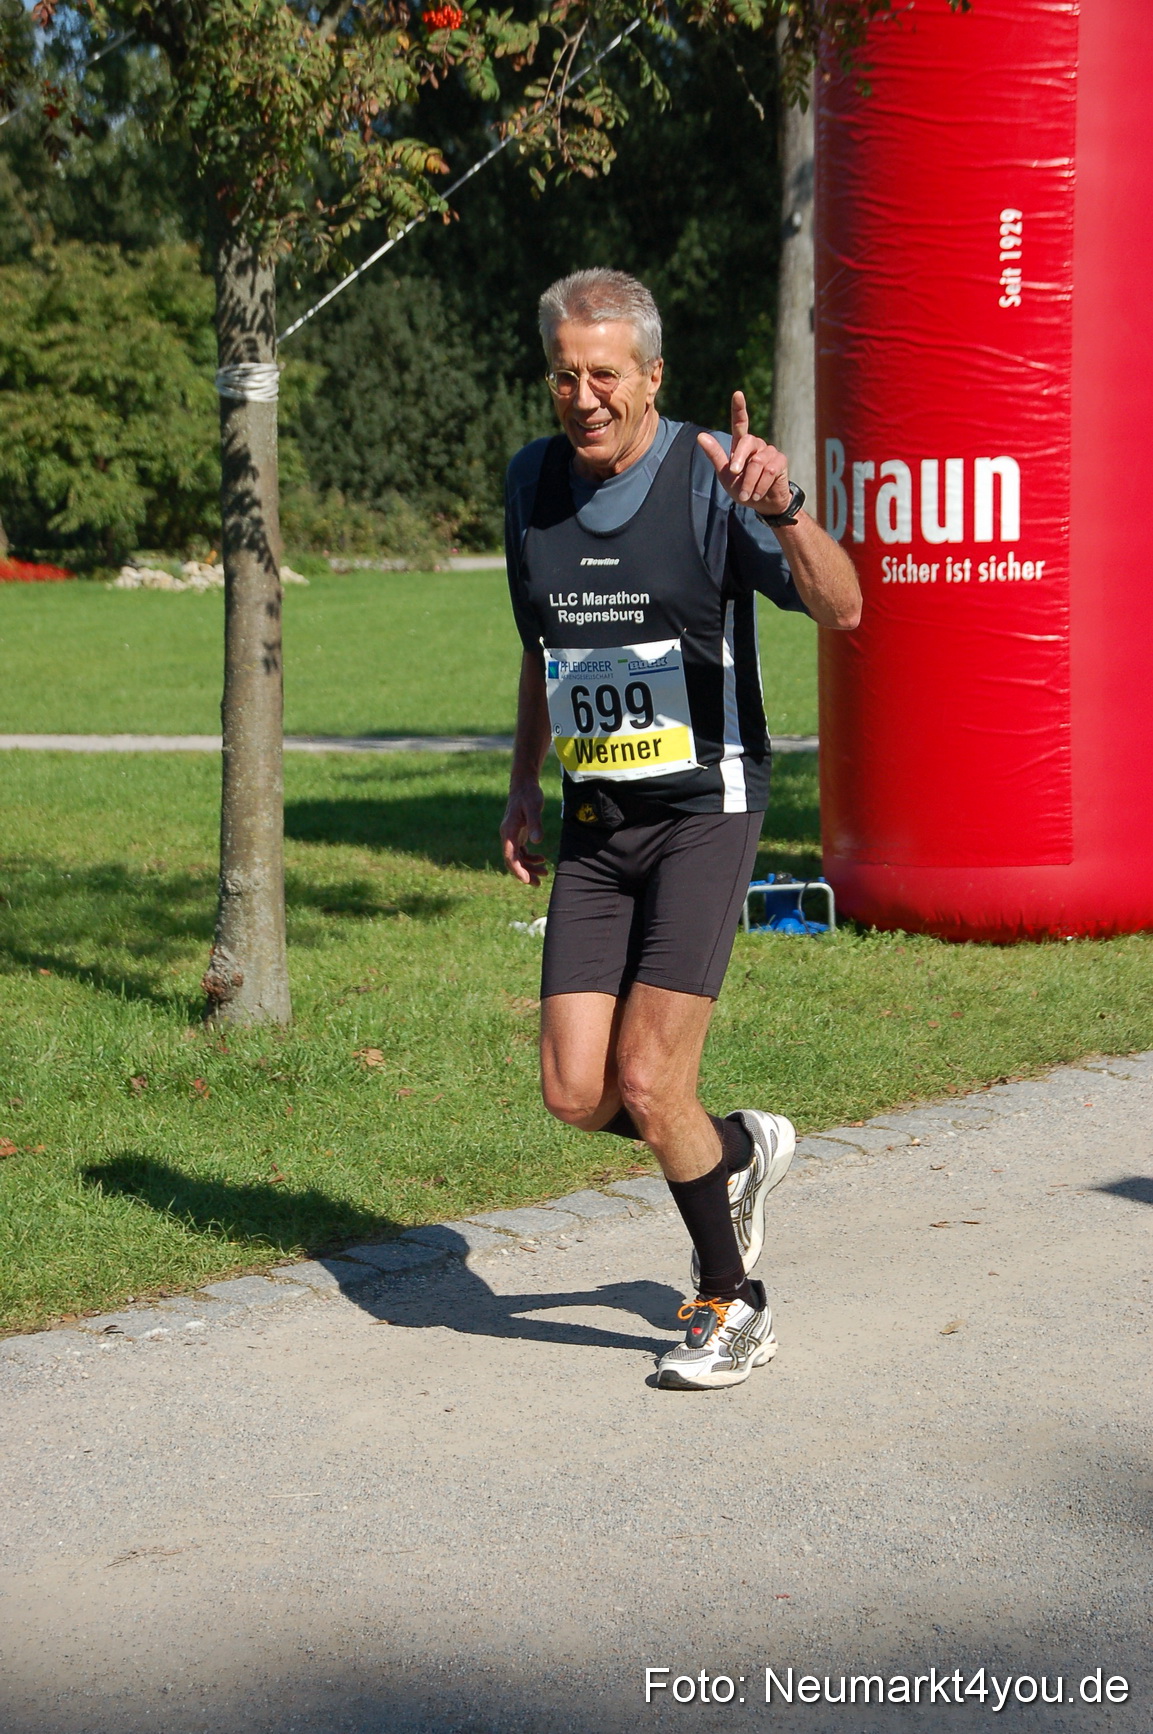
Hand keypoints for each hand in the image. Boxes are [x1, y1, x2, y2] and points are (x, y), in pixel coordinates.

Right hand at [501, 781, 548, 886]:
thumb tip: (538, 841)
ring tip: (545, 873)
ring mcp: (512, 835)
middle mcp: (507, 836)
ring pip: (518, 857)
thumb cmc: (529, 795)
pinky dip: (530, 857)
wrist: (524, 785)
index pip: (510, 856)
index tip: (527, 880)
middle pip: (513, 860)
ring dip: (529, 866)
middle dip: (525, 873)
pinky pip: (521, 851)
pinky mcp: (517, 833)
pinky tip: (542, 859)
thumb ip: (535, 824)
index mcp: (508, 832)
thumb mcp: (534, 808)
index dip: (517, 870)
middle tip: (538, 884)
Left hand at [697, 391, 791, 515]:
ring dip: (749, 482)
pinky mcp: (780, 461)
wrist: (762, 505)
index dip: (739, 408)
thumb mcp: (725, 474)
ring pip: (757, 462)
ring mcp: (770, 451)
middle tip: (734, 475)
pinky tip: (757, 493)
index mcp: (741, 445)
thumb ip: (715, 455)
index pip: (740, 423)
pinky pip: (769, 471)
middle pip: (747, 442)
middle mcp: (756, 445)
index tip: (737, 394)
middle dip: (739, 460)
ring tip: (747, 495)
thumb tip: (700, 435)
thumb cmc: (742, 488)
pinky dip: (760, 486)